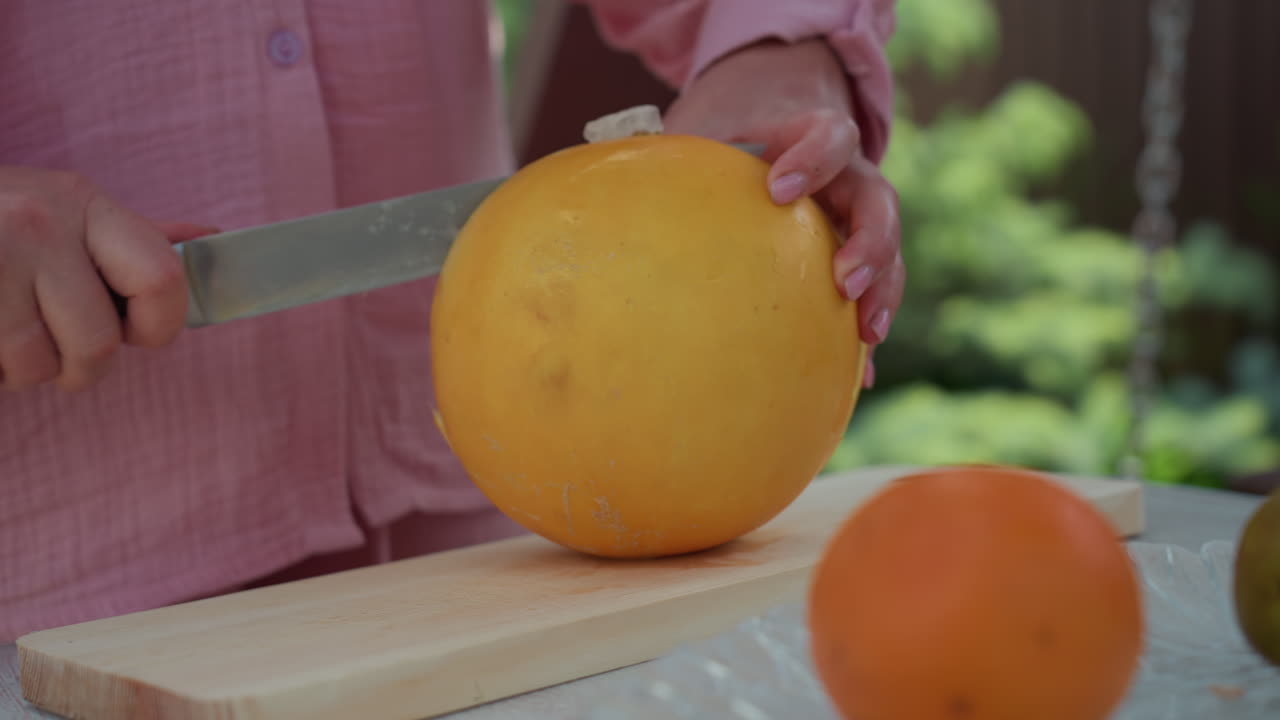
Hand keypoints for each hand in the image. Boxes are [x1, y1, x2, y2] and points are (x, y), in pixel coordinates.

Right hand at [0, 167, 206, 390]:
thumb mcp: (64, 211)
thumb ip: (132, 238)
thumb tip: (212, 240)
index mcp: (82, 204)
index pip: (162, 280)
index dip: (159, 325)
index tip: (135, 333)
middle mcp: (36, 224)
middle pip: (97, 344)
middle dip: (81, 368)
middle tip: (55, 348)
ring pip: (34, 367)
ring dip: (21, 372)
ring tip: (1, 334)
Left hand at [663, 38, 903, 386]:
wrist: (767, 139)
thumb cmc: (721, 147)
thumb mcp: (700, 142)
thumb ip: (667, 164)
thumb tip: (597, 209)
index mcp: (807, 137)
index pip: (827, 135)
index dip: (813, 157)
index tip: (779, 188)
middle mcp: (846, 176)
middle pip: (878, 198)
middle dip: (868, 240)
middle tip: (844, 279)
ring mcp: (858, 216)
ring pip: (889, 247)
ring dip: (883, 289)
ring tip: (867, 333)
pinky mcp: (859, 256)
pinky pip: (875, 292)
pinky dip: (866, 333)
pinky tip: (858, 375)